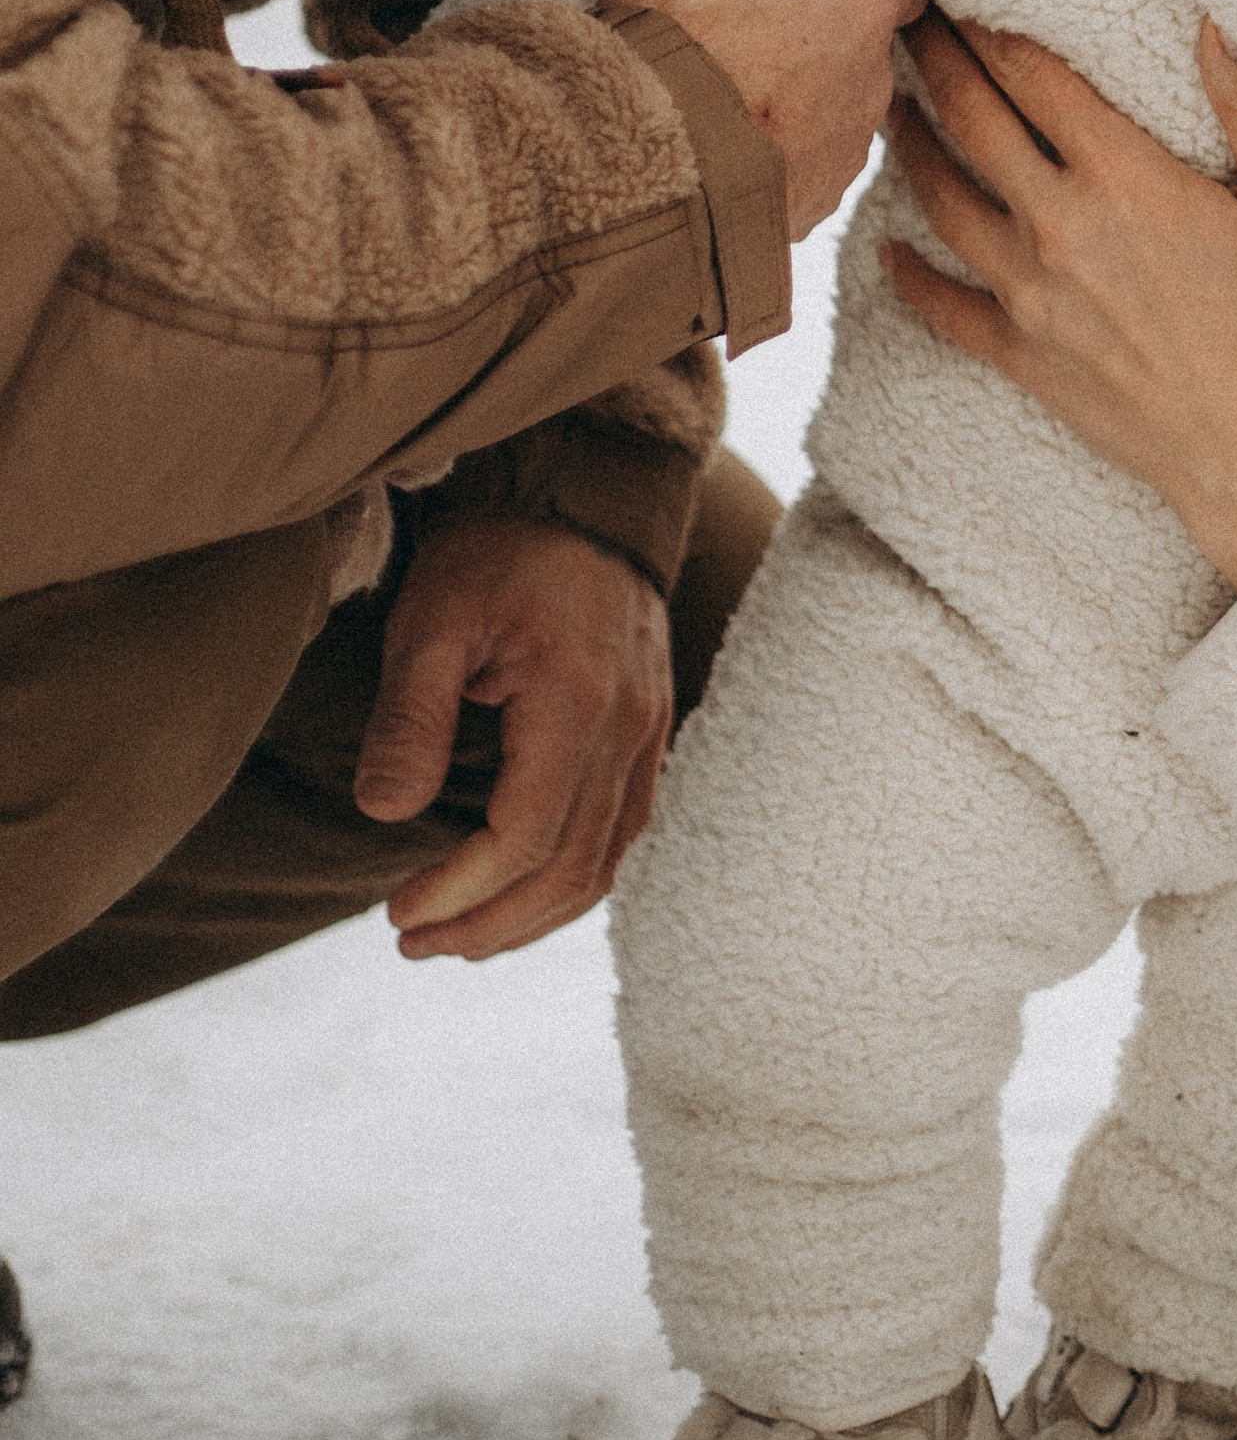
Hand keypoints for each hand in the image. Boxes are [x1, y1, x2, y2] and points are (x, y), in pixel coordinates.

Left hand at [352, 517, 673, 958]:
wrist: (582, 496)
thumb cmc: (499, 552)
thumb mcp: (431, 620)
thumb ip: (409, 717)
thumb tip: (382, 814)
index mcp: (575, 702)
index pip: (525, 835)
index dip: (460, 890)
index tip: (394, 913)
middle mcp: (629, 728)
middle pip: (571, 869)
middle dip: (489, 923)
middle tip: (413, 943)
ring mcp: (650, 733)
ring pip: (606, 864)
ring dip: (531, 917)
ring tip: (457, 936)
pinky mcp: (650, 733)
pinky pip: (624, 833)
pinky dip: (571, 881)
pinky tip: (521, 893)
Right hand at [600, 0, 922, 236]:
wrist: (642, 180)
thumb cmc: (673, 43)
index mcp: (862, 6)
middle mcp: (871, 83)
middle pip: (865, 45)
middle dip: (823, 34)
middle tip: (763, 18)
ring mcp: (842, 154)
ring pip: (835, 113)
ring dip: (797, 100)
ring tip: (735, 84)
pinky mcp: (804, 211)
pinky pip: (799, 173)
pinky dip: (771, 158)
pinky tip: (723, 146)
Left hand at [881, 15, 1236, 592]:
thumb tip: (1217, 24)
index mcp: (1125, 177)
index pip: (1034, 76)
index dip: (990, 25)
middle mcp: (1061, 224)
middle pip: (974, 120)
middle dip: (935, 60)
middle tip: (904, 20)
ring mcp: (1030, 292)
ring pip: (942, 199)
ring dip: (909, 144)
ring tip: (888, 107)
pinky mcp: (1019, 353)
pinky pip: (942, 304)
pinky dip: (905, 273)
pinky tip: (882, 246)